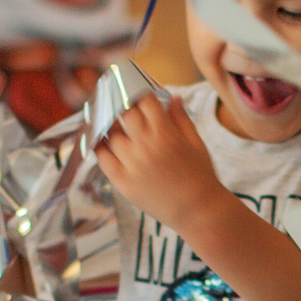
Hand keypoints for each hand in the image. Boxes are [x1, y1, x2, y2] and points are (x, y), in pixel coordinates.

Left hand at [93, 93, 227, 232]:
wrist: (199, 212)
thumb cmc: (201, 177)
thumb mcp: (196, 143)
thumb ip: (181, 119)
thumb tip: (173, 97)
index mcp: (166, 133)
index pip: (144, 100)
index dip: (137, 90)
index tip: (133, 88)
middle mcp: (146, 146)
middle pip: (124, 113)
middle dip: (121, 104)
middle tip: (119, 102)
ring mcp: (132, 164)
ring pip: (110, 134)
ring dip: (109, 124)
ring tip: (110, 121)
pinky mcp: (123, 182)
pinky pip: (102, 159)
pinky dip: (99, 147)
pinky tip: (101, 141)